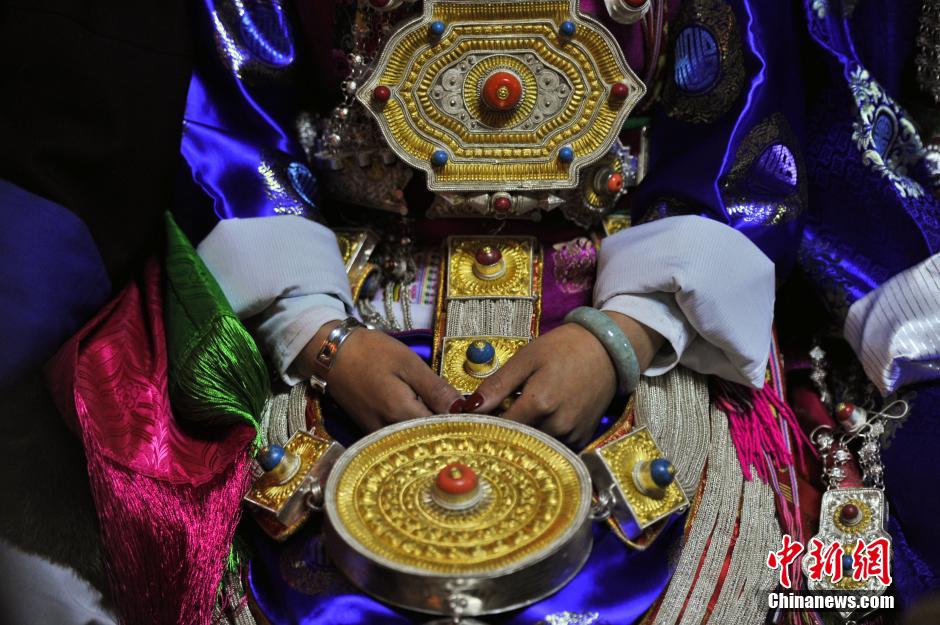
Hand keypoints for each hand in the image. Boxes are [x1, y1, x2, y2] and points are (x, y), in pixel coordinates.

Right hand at [292, 322, 461, 431]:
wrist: (330, 354)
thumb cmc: (371, 353)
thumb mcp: (408, 363)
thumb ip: (435, 389)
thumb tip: (464, 408)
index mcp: (402, 414)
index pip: (442, 431)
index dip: (462, 427)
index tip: (480, 422)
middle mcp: (390, 432)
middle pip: (428, 441)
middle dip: (450, 434)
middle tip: (473, 426)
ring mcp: (378, 434)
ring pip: (414, 442)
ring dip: (434, 435)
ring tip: (455, 424)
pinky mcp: (371, 431)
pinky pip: (400, 438)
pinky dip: (416, 433)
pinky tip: (428, 421)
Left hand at [460, 311, 663, 447]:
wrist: (607, 350)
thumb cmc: (563, 349)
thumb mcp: (526, 359)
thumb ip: (497, 386)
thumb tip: (468, 408)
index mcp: (539, 404)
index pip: (499, 428)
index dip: (483, 425)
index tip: (473, 420)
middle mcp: (557, 426)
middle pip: (516, 441)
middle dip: (502, 433)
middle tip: (494, 417)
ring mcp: (572, 435)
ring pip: (535, 446)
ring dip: (522, 436)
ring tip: (518, 416)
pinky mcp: (582, 439)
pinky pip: (553, 447)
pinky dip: (542, 438)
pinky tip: (539, 420)